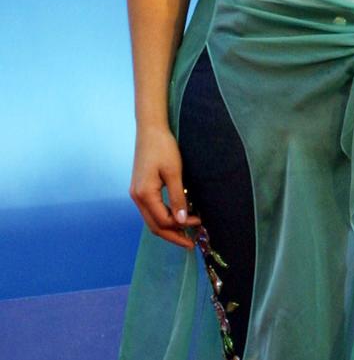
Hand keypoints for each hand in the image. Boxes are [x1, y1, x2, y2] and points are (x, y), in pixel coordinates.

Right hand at [129, 125, 200, 248]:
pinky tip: (175, 217)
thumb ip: (177, 197)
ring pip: (151, 220)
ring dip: (168, 228)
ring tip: (185, 233)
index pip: (163, 221)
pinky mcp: (139, 189)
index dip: (181, 226)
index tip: (199, 223)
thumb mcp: (174, 172)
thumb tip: (182, 221)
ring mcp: (136, 194)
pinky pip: (151, 210)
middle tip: (191, 243)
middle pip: (154, 226)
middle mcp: (136, 197)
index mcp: (144, 194)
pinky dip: (163, 217)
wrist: (150, 129)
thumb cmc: (163, 147)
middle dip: (173, 235)